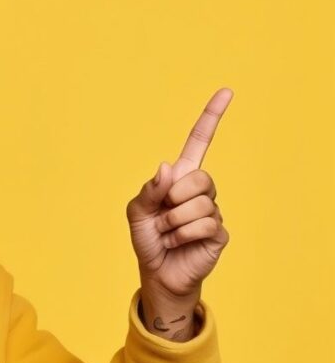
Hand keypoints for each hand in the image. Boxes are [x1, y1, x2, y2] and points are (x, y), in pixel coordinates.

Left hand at [126, 89, 232, 308]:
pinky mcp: (219, 232)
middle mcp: (201, 190)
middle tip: (163, 215)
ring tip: (168, 233)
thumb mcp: (136, 212)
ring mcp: (213, 210)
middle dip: (174, 198)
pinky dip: (182, 235)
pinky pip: (205, 224)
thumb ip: (148, 190)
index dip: (211, 117)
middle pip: (199, 177)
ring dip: (174, 222)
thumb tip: (168, 168)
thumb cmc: (147, 238)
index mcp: (180, 178)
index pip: (199, 141)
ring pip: (199, 204)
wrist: (156, 271)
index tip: (226, 91)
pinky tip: (178, 243)